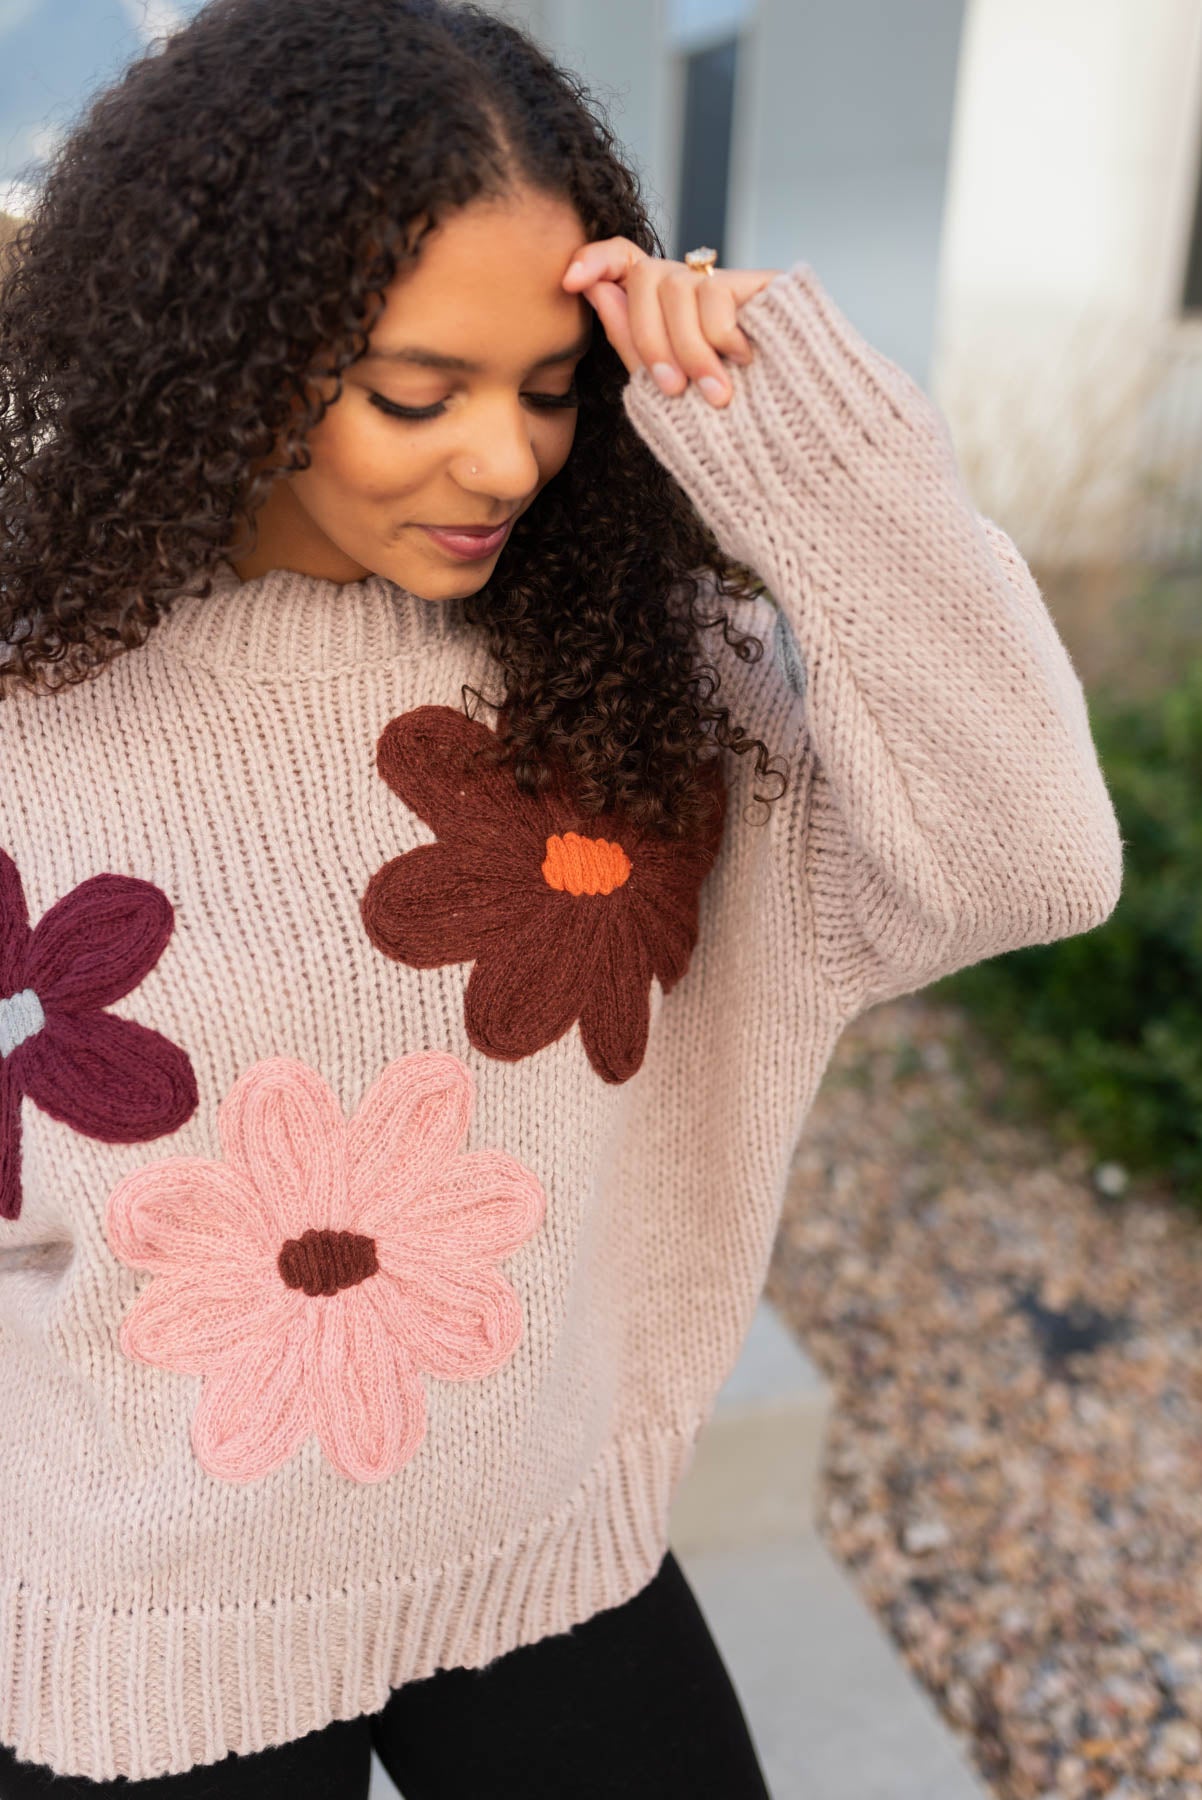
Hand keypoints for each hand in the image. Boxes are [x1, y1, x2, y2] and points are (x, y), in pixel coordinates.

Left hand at [562, 239, 781, 406]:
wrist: (792, 443)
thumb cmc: (723, 428)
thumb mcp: (663, 391)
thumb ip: (630, 339)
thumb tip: (593, 288)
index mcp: (664, 312)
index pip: (624, 260)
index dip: (596, 259)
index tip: (571, 281)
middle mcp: (693, 290)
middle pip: (646, 277)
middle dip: (651, 339)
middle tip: (675, 390)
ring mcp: (728, 284)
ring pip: (677, 287)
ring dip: (690, 349)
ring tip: (717, 393)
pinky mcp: (761, 282)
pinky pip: (714, 293)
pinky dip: (720, 337)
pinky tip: (745, 360)